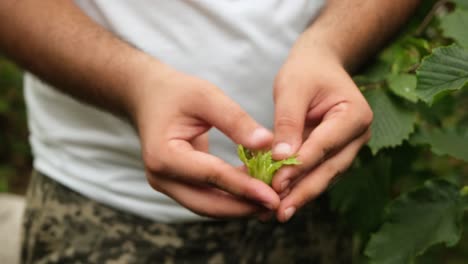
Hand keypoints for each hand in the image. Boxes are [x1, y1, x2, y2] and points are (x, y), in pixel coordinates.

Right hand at [129, 63, 279, 217]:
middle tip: (279, 205)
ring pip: (208, 207)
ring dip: (239, 207)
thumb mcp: (206, 96)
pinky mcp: (176, 185)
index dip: (244, 187)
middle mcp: (160, 177)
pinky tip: (256, 190)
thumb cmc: (176, 92)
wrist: (148, 97)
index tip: (274, 196)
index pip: (211, 176)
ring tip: (272, 202)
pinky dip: (230, 197)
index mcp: (164, 155)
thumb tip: (268, 144)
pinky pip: (206, 198)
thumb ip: (236, 120)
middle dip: (244, 207)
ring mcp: (166, 184)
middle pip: (208, 204)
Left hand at [270, 46, 372, 221]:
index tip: (276, 183)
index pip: (325, 145)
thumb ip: (288, 123)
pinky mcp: (333, 154)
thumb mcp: (292, 89)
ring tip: (276, 213)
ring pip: (324, 176)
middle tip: (279, 212)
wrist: (318, 65)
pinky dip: (298, 186)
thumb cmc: (306, 72)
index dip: (300, 166)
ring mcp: (347, 147)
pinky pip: (316, 173)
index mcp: (355, 115)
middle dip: (303, 191)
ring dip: (300, 195)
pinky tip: (280, 200)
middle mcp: (357, 136)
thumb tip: (282, 159)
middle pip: (329, 169)